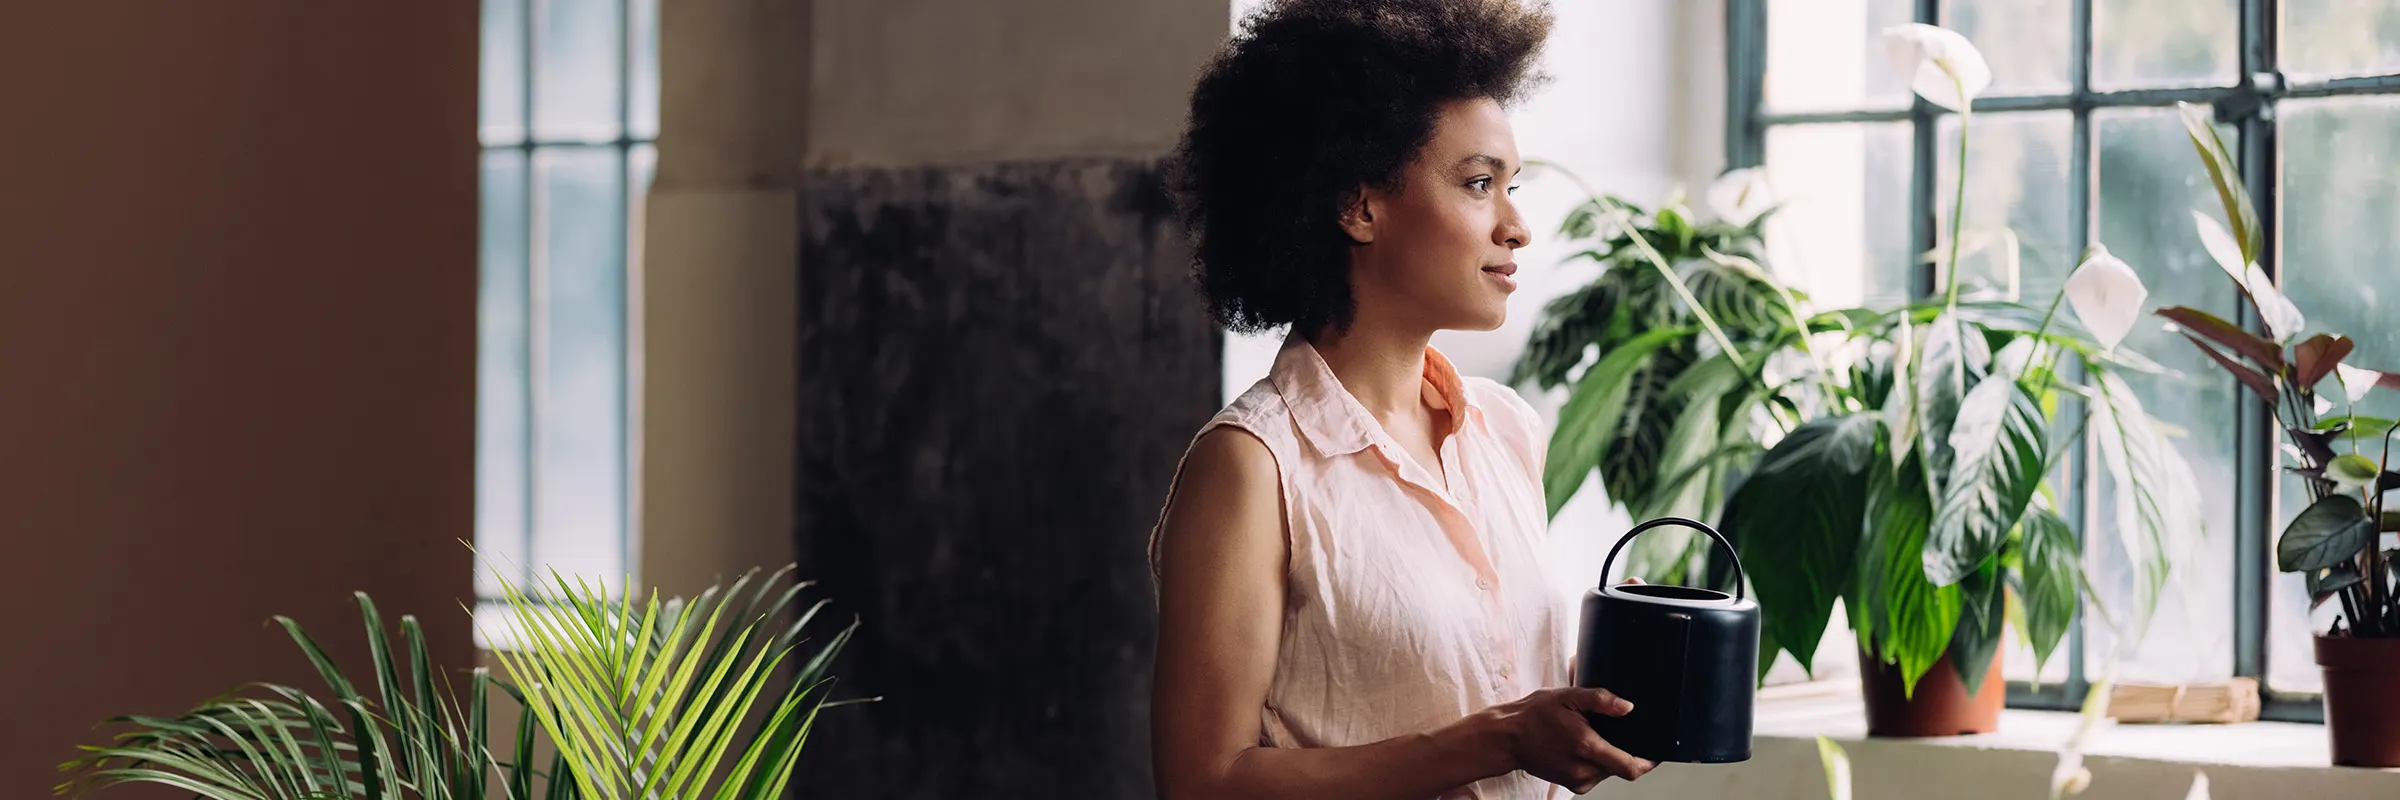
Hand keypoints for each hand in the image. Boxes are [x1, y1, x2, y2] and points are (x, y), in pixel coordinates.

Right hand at [1482, 687, 1655, 792]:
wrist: (1508, 738)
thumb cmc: (1535, 714)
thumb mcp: (1567, 697)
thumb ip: (1600, 700)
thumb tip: (1628, 707)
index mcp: (1587, 747)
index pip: (1632, 767)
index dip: (1650, 761)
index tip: (1656, 750)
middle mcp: (1584, 770)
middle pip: (1623, 769)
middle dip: (1628, 753)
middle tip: (1621, 733)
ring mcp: (1578, 780)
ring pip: (1610, 772)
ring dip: (1612, 758)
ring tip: (1596, 736)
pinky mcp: (1573, 785)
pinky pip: (1597, 776)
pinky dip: (1599, 763)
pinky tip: (1586, 747)